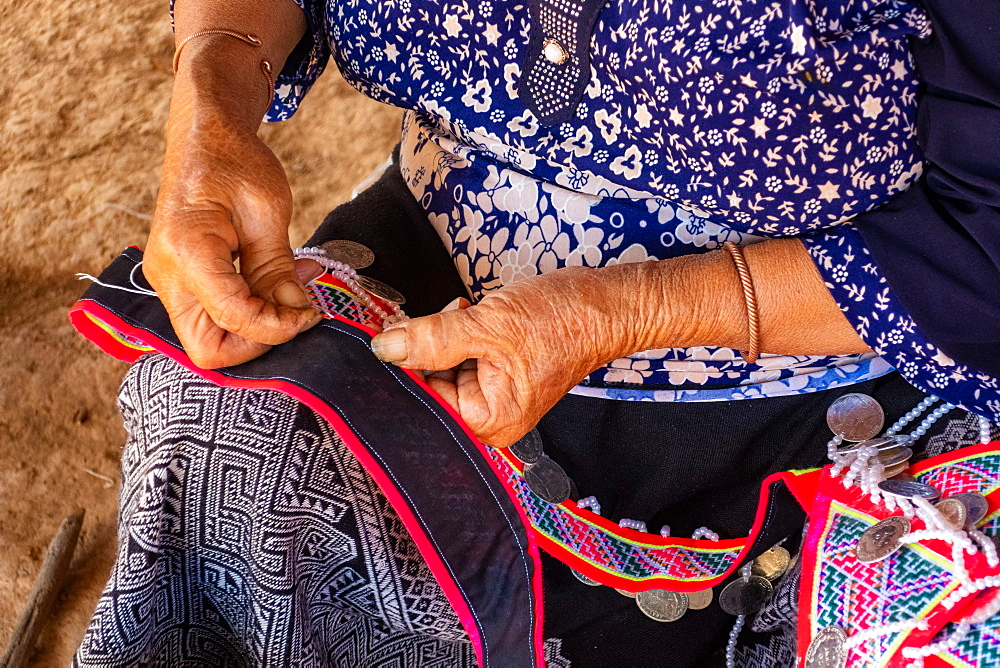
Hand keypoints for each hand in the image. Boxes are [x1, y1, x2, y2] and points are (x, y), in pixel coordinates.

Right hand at [144, 108, 321, 368]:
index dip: (277, 327)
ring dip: (256, 330)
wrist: (203, 140)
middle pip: (208, 349)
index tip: (311, 313)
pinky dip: (250, 313)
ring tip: (293, 293)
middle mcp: (167, 275)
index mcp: (187, 251)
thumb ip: (277, 268)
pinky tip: (277, 285)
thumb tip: (296, 312)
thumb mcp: (267, 210)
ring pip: (210, 340)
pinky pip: (214, 318)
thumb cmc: (233, 163)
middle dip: (258, 343)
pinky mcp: (182, 283)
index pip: (233, 317)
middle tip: (296, 313)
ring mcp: (170, 282)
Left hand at [370, 267, 633, 446]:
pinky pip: (460, 354)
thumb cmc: (565, 321)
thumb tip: (385, 348)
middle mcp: (491, 415)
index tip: (388, 335)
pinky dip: (457, 332)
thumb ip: (432, 339)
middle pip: (431, 386)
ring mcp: (494, 393)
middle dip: (425, 348)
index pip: (425, 400)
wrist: (607, 302)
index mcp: (491, 421)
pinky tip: (469, 314)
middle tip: (431, 317)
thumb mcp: (490, 325)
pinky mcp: (497, 370)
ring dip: (442, 335)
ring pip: (441, 366)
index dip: (405, 367)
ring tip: (464, 312)